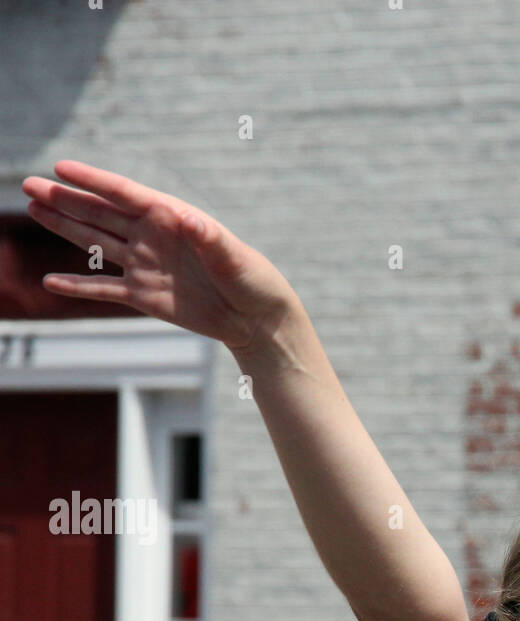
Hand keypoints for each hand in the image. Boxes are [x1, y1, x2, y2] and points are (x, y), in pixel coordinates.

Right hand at [22, 161, 294, 350]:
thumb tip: (190, 221)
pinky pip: (105, 290)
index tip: (61, 167)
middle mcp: (152, 237)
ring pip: (96, 243)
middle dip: (65, 199)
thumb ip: (210, 239)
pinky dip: (79, 287)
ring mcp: (145, 265)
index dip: (93, 181)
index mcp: (170, 217)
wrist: (256, 318)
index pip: (124, 194)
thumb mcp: (234, 256)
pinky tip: (51, 282)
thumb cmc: (251, 279)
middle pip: (100, 213)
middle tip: (29, 185)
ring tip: (33, 209)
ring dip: (64, 227)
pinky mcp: (145, 296)